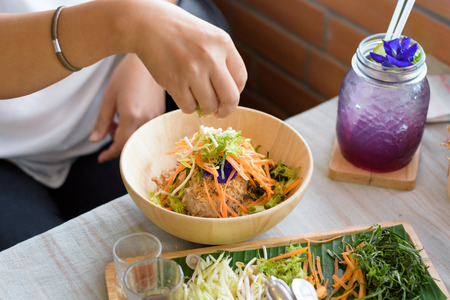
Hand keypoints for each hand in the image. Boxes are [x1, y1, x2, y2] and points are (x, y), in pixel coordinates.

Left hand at [89, 53, 164, 162]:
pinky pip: (147, 130)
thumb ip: (102, 122)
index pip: (121, 145)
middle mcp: (147, 120)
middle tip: (109, 128)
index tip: (101, 158)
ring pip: (139, 138)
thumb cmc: (125, 76)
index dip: (110, 154)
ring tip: (119, 118)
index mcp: (131, 115)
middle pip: (131, 144)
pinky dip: (137, 129)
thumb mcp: (108, 98)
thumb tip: (94, 141)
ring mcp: (157, 118)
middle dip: (117, 142)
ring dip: (127, 135)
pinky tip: (131, 115)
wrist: (147, 61)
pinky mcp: (162, 115)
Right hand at [132, 0, 246, 117]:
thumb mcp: (210, 37)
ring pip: (208, 106)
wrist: (149, 24)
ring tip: (197, 99)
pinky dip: (188, 107)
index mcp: (223, 44)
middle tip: (219, 112)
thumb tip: (229, 97)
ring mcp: (192, 71)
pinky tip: (184, 96)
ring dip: (204, 109)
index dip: (236, 93)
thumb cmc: (182, 34)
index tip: (227, 97)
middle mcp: (210, 57)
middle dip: (226, 110)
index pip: (241, 79)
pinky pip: (188, 107)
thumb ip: (223, 61)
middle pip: (230, 98)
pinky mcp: (174, 82)